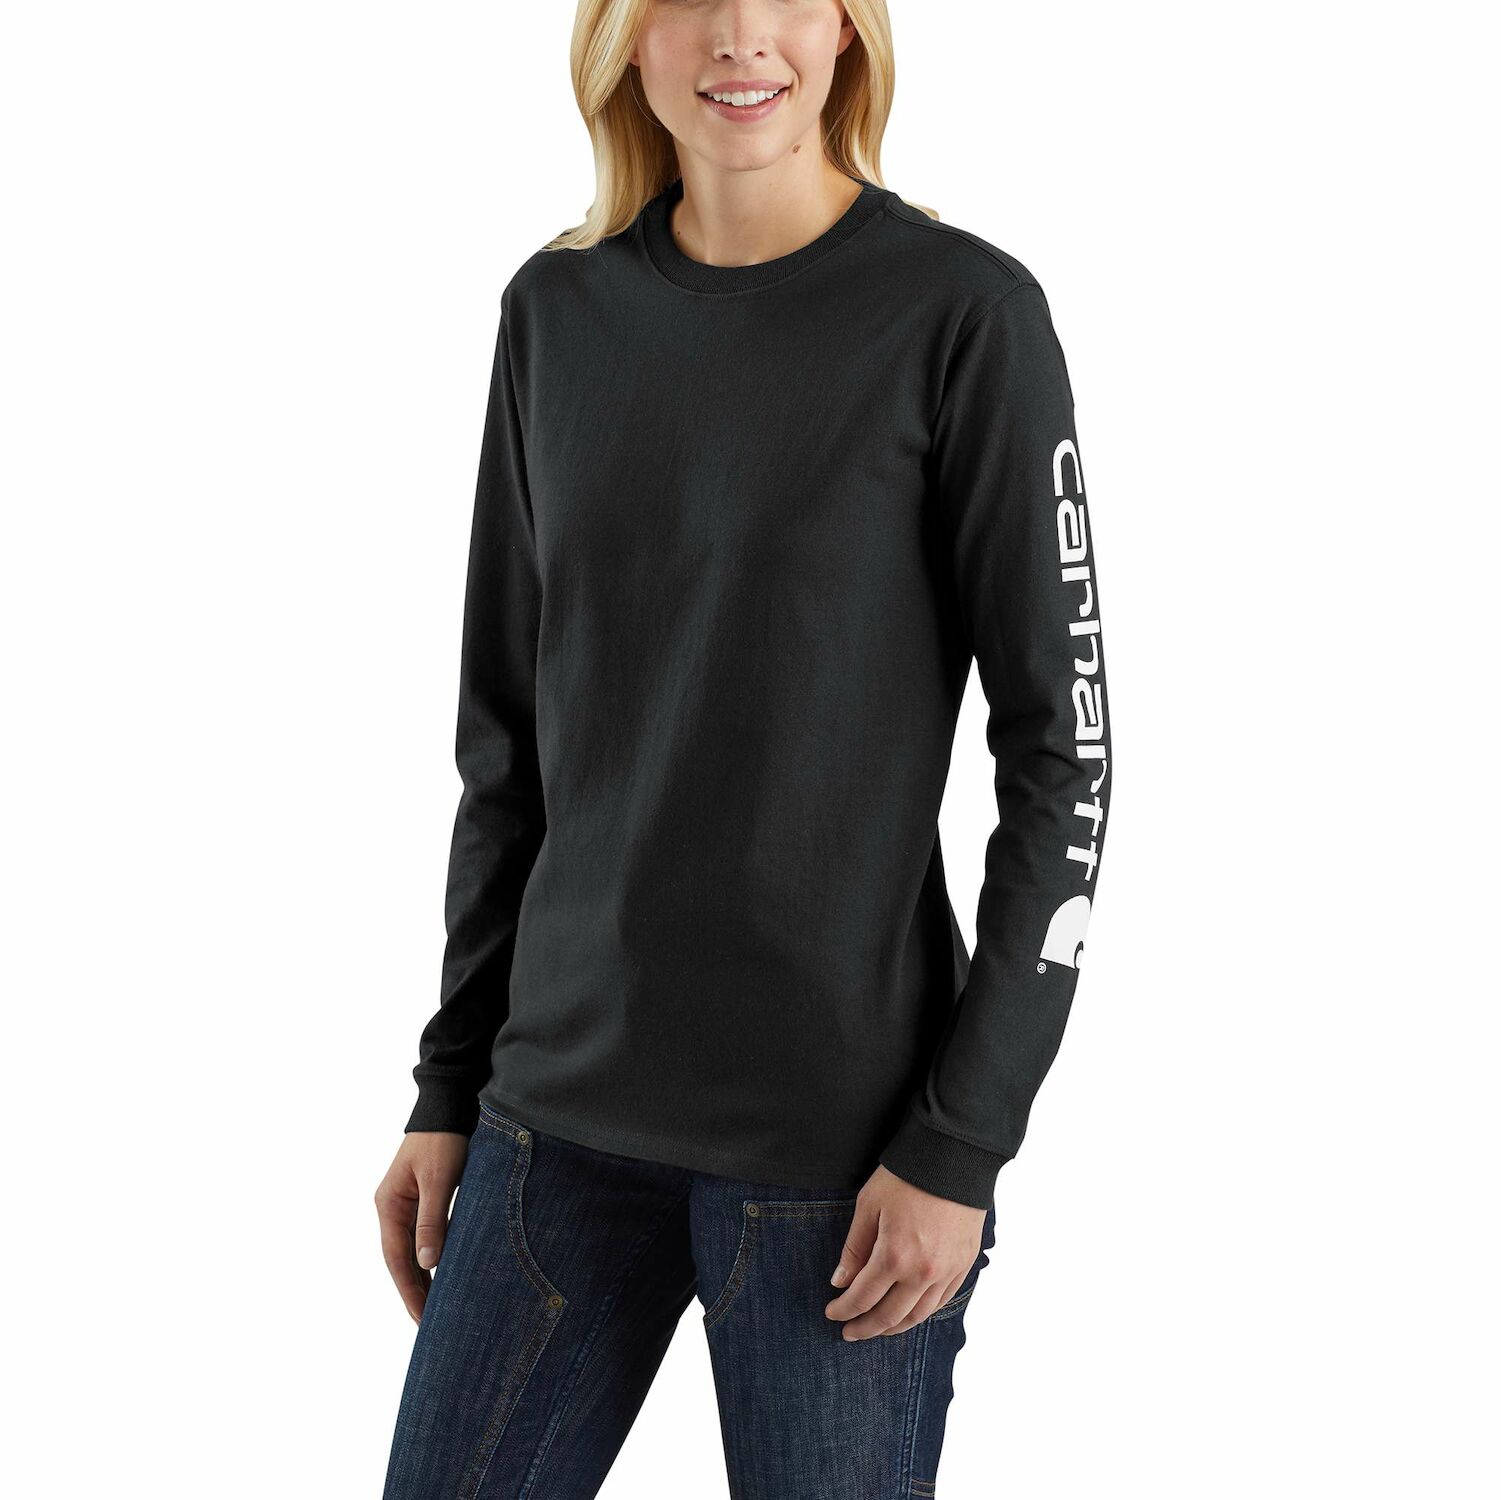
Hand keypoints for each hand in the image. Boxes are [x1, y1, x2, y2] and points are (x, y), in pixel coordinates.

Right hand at [374, 1131, 468, 1322]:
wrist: (448, 1105)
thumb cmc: (443, 1139)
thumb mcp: (438, 1179)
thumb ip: (431, 1219)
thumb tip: (427, 1263)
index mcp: (389, 1204)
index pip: (397, 1259)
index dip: (410, 1291)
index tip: (422, 1319)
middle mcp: (392, 1207)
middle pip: (401, 1259)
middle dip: (414, 1291)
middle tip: (430, 1325)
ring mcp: (405, 1202)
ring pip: (411, 1249)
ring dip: (422, 1277)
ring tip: (436, 1308)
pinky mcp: (422, 1196)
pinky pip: (422, 1235)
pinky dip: (431, 1256)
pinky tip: (443, 1272)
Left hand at [824, 1165, 986, 1339]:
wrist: (954, 1156)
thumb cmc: (906, 1175)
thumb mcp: (869, 1204)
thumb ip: (855, 1247)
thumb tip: (840, 1281)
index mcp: (894, 1256)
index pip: (863, 1297)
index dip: (844, 1310)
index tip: (832, 1313)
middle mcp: (922, 1272)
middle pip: (889, 1315)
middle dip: (866, 1328)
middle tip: (849, 1332)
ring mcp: (947, 1271)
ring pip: (917, 1315)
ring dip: (894, 1327)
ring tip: (877, 1329)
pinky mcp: (964, 1264)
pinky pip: (941, 1302)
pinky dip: (921, 1313)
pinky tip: (909, 1313)